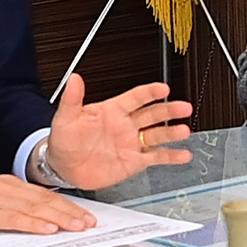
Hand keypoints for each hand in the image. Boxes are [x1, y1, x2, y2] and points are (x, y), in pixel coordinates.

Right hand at [0, 171, 88, 235]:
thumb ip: (7, 210)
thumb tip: (31, 223)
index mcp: (5, 184)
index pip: (43, 195)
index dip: (67, 205)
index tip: (84, 215)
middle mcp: (5, 187)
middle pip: (46, 200)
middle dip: (72, 212)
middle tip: (92, 223)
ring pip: (36, 208)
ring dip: (61, 218)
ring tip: (79, 228)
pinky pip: (16, 218)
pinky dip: (35, 224)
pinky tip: (48, 230)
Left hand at [42, 70, 195, 189]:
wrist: (63, 167)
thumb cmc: (64, 140)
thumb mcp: (66, 118)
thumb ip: (72, 99)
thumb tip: (74, 78)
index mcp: (113, 110)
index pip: (136, 97)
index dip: (150, 92)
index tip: (163, 89)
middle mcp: (126, 125)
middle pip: (152, 114)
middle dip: (169, 110)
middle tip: (183, 107)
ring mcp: (132, 143)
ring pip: (157, 135)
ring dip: (171, 133)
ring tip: (184, 131)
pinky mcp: (134, 162)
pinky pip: (156, 157)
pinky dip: (170, 157)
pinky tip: (183, 155)